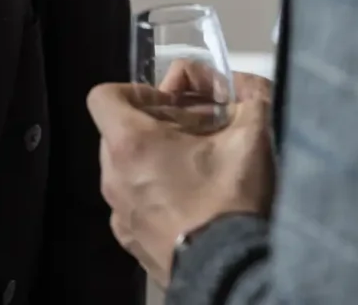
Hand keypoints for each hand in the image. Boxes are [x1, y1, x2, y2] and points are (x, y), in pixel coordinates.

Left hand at [87, 75, 274, 287]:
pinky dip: (152, 196)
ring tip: (194, 171)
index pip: (104, 95)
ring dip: (152, 162)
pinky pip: (132, 203)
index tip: (170, 104)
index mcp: (131, 142)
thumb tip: (243, 83)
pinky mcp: (129, 238)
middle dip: (152, 126)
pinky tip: (189, 203)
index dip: (137, 92)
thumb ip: (250, 96)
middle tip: (192, 135)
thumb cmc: (234, 204)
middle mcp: (113, 174)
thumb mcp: (253, 138)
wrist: (233, 274)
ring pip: (124, 168)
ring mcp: (118, 210)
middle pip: (117, 131)